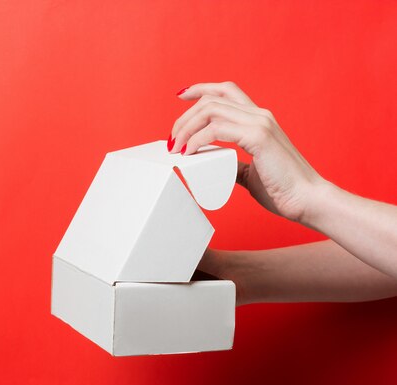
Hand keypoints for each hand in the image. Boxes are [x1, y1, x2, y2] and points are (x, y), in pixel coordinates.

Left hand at [170, 81, 325, 222]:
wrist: (308, 200)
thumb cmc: (283, 190)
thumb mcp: (251, 174)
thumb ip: (234, 165)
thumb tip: (216, 165)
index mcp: (259, 119)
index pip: (226, 91)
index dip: (201, 89)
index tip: (180, 96)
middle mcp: (259, 115)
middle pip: (212, 99)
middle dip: (185, 116)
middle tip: (172, 139)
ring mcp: (260, 123)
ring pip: (211, 110)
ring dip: (187, 127)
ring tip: (176, 147)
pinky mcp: (258, 137)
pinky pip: (217, 129)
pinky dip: (197, 139)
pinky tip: (189, 151)